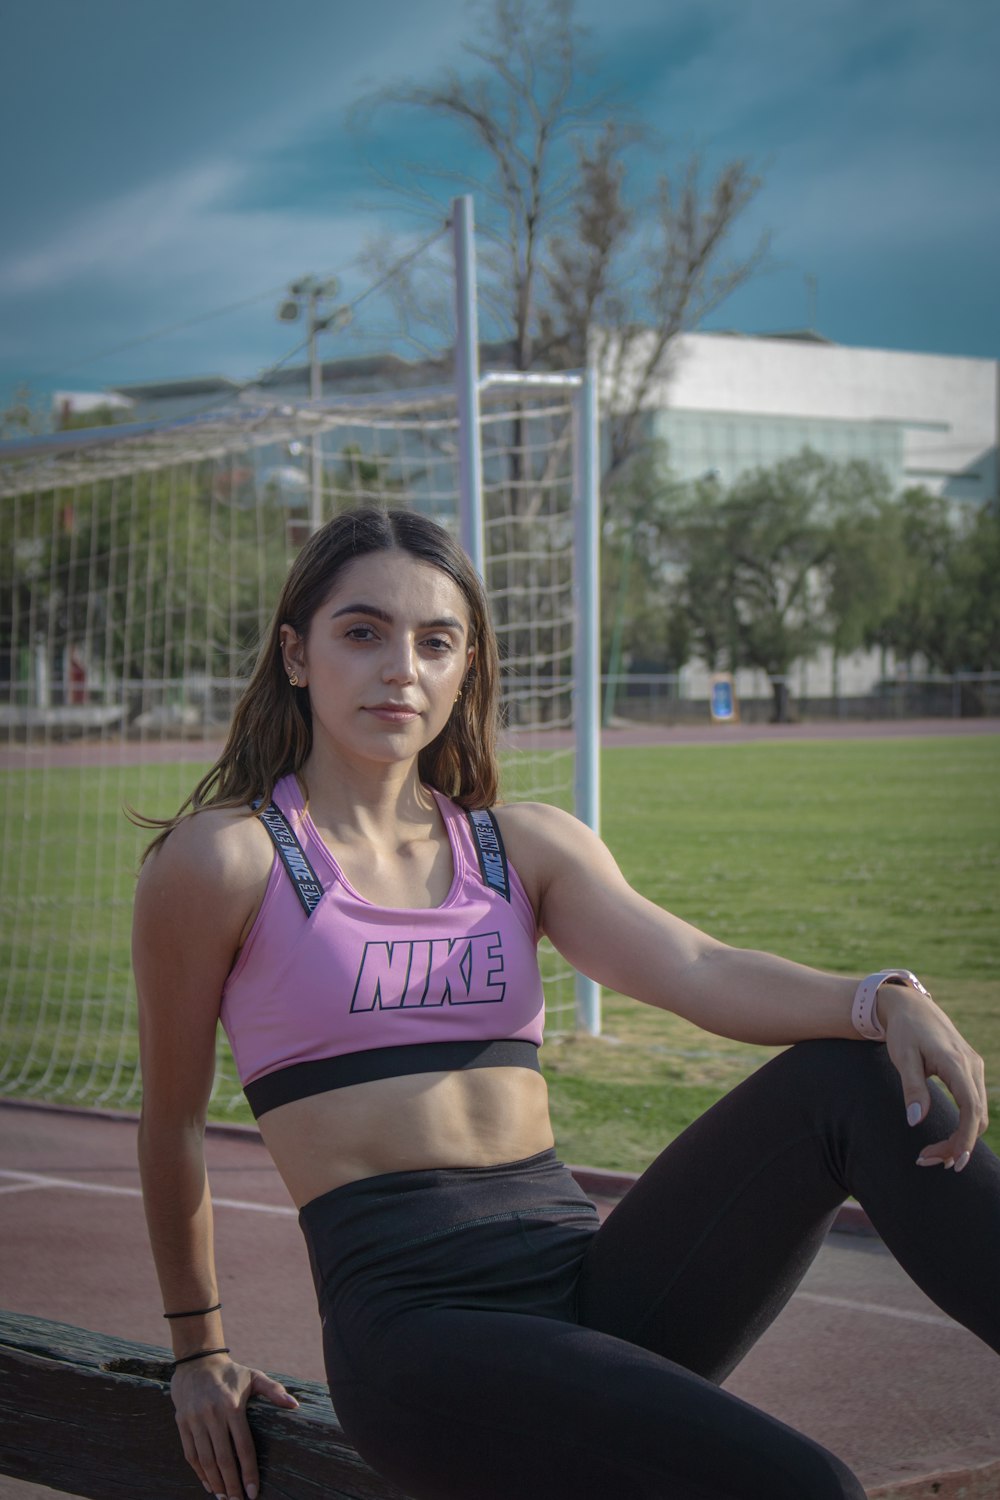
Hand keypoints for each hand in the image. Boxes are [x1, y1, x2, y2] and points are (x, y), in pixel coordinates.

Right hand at [171, 1353, 298, 1498]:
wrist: (197, 1361)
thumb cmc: (231, 1373)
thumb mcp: (254, 1376)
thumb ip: (274, 1390)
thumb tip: (295, 1406)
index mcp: (232, 1405)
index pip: (243, 1446)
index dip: (249, 1471)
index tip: (253, 1492)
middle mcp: (212, 1414)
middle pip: (223, 1458)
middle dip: (231, 1484)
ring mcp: (195, 1419)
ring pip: (205, 1459)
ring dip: (215, 1482)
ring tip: (224, 1499)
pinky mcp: (182, 1422)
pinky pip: (190, 1453)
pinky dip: (199, 1472)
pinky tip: (208, 1484)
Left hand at [880, 985, 988, 1172]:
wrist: (911, 1007)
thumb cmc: (903, 1031)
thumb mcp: (902, 1057)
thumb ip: (912, 1088)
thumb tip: (915, 1121)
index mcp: (956, 1063)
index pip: (970, 1110)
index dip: (963, 1139)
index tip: (949, 1161)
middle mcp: (972, 1066)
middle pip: (977, 1117)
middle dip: (957, 1144)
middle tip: (928, 1161)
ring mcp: (974, 1068)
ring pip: (978, 1113)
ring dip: (961, 1137)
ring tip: (934, 1155)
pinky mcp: (970, 1070)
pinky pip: (974, 1104)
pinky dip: (964, 1125)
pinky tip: (947, 1139)